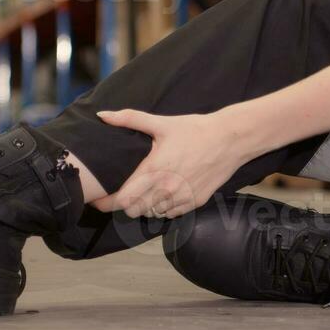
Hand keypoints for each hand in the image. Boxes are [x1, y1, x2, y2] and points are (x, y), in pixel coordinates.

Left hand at [92, 108, 253, 219]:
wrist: (230, 139)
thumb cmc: (194, 129)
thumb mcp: (161, 123)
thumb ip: (129, 119)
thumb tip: (102, 115)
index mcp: (153, 170)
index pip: (122, 200)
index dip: (107, 202)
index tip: (99, 198)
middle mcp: (166, 189)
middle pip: (133, 211)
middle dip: (126, 203)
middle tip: (124, 191)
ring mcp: (181, 198)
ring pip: (152, 214)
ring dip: (145, 206)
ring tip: (145, 190)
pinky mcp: (194, 203)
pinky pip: (170, 214)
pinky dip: (163, 207)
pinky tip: (165, 192)